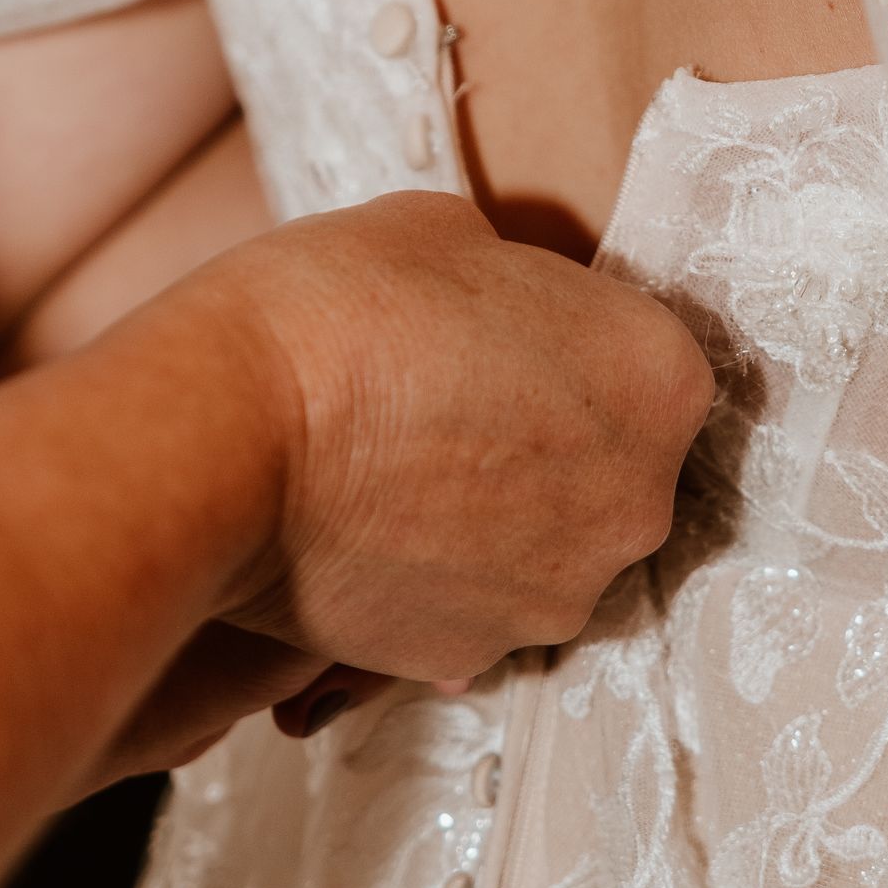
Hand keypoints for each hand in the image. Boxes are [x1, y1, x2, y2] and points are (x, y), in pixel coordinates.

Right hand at [214, 193, 713, 682]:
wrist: (227, 435)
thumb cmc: (341, 308)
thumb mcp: (453, 233)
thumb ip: (518, 288)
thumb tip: (505, 323)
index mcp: (660, 381)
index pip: (646, 365)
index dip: (573, 349)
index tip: (509, 343)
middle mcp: (637, 504)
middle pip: (610, 470)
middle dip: (548, 445)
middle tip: (449, 409)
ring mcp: (558, 593)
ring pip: (544, 550)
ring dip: (493, 521)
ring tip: (396, 475)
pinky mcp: (474, 654)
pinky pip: (472, 607)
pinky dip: (433, 578)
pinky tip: (367, 531)